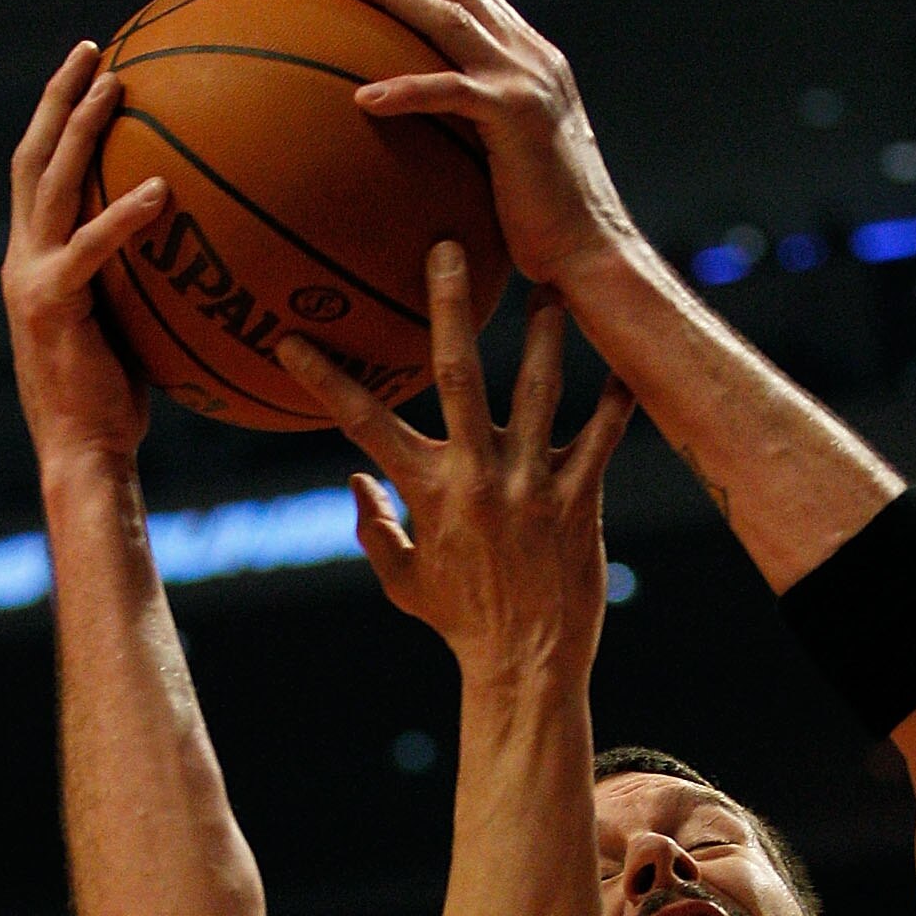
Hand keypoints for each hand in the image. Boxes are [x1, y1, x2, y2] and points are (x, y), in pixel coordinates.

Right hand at [3, 43, 166, 473]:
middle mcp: (24, 259)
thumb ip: (144, 283)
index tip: (87, 74)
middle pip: (34, 157)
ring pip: (52, 183)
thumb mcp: (131, 329)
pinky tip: (160, 189)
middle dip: (60, 99)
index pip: (41, 173)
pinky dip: (124, 217)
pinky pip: (92, 249)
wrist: (84, 453)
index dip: (58, 121)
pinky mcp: (53, 306)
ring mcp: (32, 279)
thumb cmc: (117, 405)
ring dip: (83, 128)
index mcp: (37, 260)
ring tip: (117, 84)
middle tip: (92, 50)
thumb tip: (202, 254)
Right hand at [278, 246, 631, 687]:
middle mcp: (476, 477)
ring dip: (545, 334)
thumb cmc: (461, 623)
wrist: (525, 667)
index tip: (288, 337)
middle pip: (456, 376)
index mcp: (426, 490)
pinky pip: (601, 439)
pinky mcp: (576, 499)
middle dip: (449, 308)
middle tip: (448, 248)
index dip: (321, 378)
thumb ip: (375, 528)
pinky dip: (615, 401)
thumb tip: (354, 483)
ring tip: (553, 283)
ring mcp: (529, 485)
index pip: (361, 422)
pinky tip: (627, 362)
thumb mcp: (403, 582)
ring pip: (538, 391)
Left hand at [327, 0, 631, 290]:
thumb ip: (485, 126)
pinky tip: (364, 98)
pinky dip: (405, 91)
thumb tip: (433, 136)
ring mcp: (526, 81)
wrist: (591, 251)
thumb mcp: (516, 157)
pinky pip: (448, 92)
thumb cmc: (547, 223)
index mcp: (533, 60)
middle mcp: (532, 57)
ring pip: (448, 16)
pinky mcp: (516, 117)